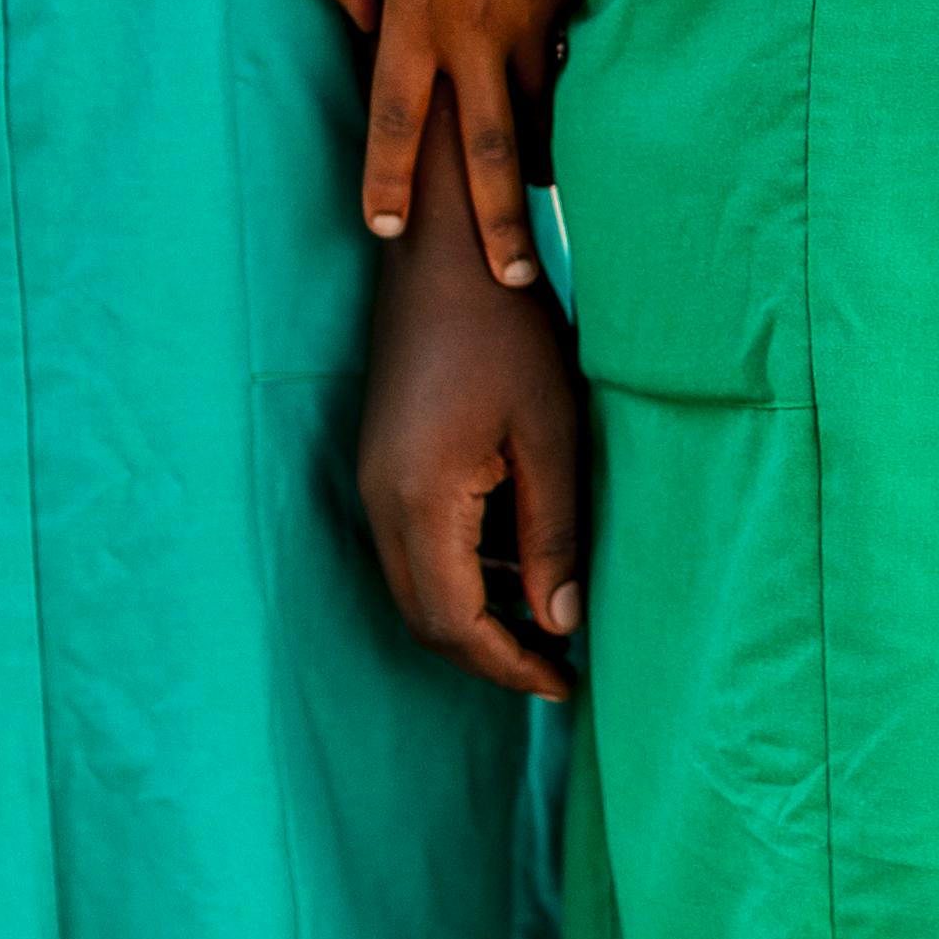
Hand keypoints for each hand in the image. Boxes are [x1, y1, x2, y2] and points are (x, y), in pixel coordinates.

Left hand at [316, 0, 591, 294]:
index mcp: (415, 17)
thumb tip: (361, 27)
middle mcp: (476, 36)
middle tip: (514, 280)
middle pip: (487, 155)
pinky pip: (570, 77)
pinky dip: (569, 112)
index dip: (390, 182)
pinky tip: (573, 138)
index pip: (396, 121)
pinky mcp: (575, 7)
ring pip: (539, 121)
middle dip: (499, 227)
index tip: (387, 230)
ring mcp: (534, 26)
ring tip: (540, 213)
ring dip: (539, 174)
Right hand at [357, 222, 586, 691]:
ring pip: (417, 587)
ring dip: (477, 615)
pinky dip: (463, 574)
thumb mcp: (551, 436)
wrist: (444, 253)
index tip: (563, 684)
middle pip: (425, 619)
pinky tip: (519, 563)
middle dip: (490, 654)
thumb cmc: (508, 333)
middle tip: (558, 668)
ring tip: (552, 618)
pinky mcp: (383, 466)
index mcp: (421, 500)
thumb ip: (554, 536)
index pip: (454, 624)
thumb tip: (561, 623)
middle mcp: (382, 502)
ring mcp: (374, 483)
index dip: (507, 666)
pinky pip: (415, 547)